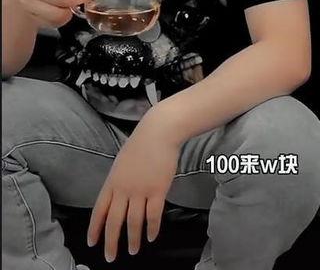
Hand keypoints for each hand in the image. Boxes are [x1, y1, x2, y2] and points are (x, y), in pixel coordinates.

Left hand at [87, 113, 179, 261]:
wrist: (159, 132)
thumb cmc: (141, 144)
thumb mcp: (121, 163)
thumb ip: (117, 182)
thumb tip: (116, 198)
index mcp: (112, 182)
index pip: (99, 210)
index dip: (94, 228)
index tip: (92, 243)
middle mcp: (124, 189)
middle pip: (114, 221)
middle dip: (111, 242)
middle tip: (110, 257)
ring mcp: (140, 190)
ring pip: (133, 222)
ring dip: (132, 239)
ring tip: (132, 250)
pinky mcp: (158, 190)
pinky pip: (153, 216)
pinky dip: (152, 229)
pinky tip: (151, 236)